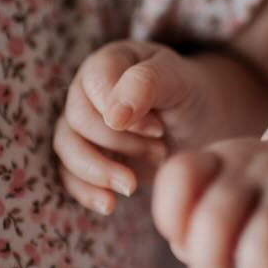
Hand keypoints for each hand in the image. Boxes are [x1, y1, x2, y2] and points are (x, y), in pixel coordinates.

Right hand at [54, 41, 209, 215]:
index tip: (158, 129)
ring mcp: (82, 125)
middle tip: (159, 152)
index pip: (93, 82)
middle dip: (116, 144)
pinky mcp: (85, 156)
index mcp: (109, 62)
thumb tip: (112, 116)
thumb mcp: (179, 82)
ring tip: (134, 185)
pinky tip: (110, 205)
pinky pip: (68, 175)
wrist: (201, 127)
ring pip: (66, 148)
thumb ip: (146, 85)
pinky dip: (86, 192)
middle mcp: (87, 91)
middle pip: (76, 119)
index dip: (119, 110)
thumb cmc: (190, 96)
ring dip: (98, 170)